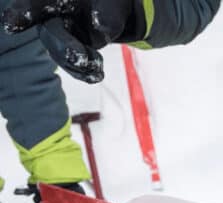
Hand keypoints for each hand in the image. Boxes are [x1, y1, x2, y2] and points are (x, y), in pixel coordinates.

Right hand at [2, 0, 143, 82]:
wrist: (109, 11)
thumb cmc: (105, 1)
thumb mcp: (111, 3)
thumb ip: (108, 12)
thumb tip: (102, 28)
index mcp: (50, 0)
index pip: (33, 5)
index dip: (21, 13)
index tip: (10, 23)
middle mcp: (48, 16)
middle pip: (50, 34)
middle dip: (66, 49)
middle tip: (84, 58)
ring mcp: (56, 36)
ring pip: (60, 55)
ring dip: (80, 64)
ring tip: (98, 62)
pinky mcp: (67, 52)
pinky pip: (72, 66)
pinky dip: (85, 73)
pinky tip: (97, 75)